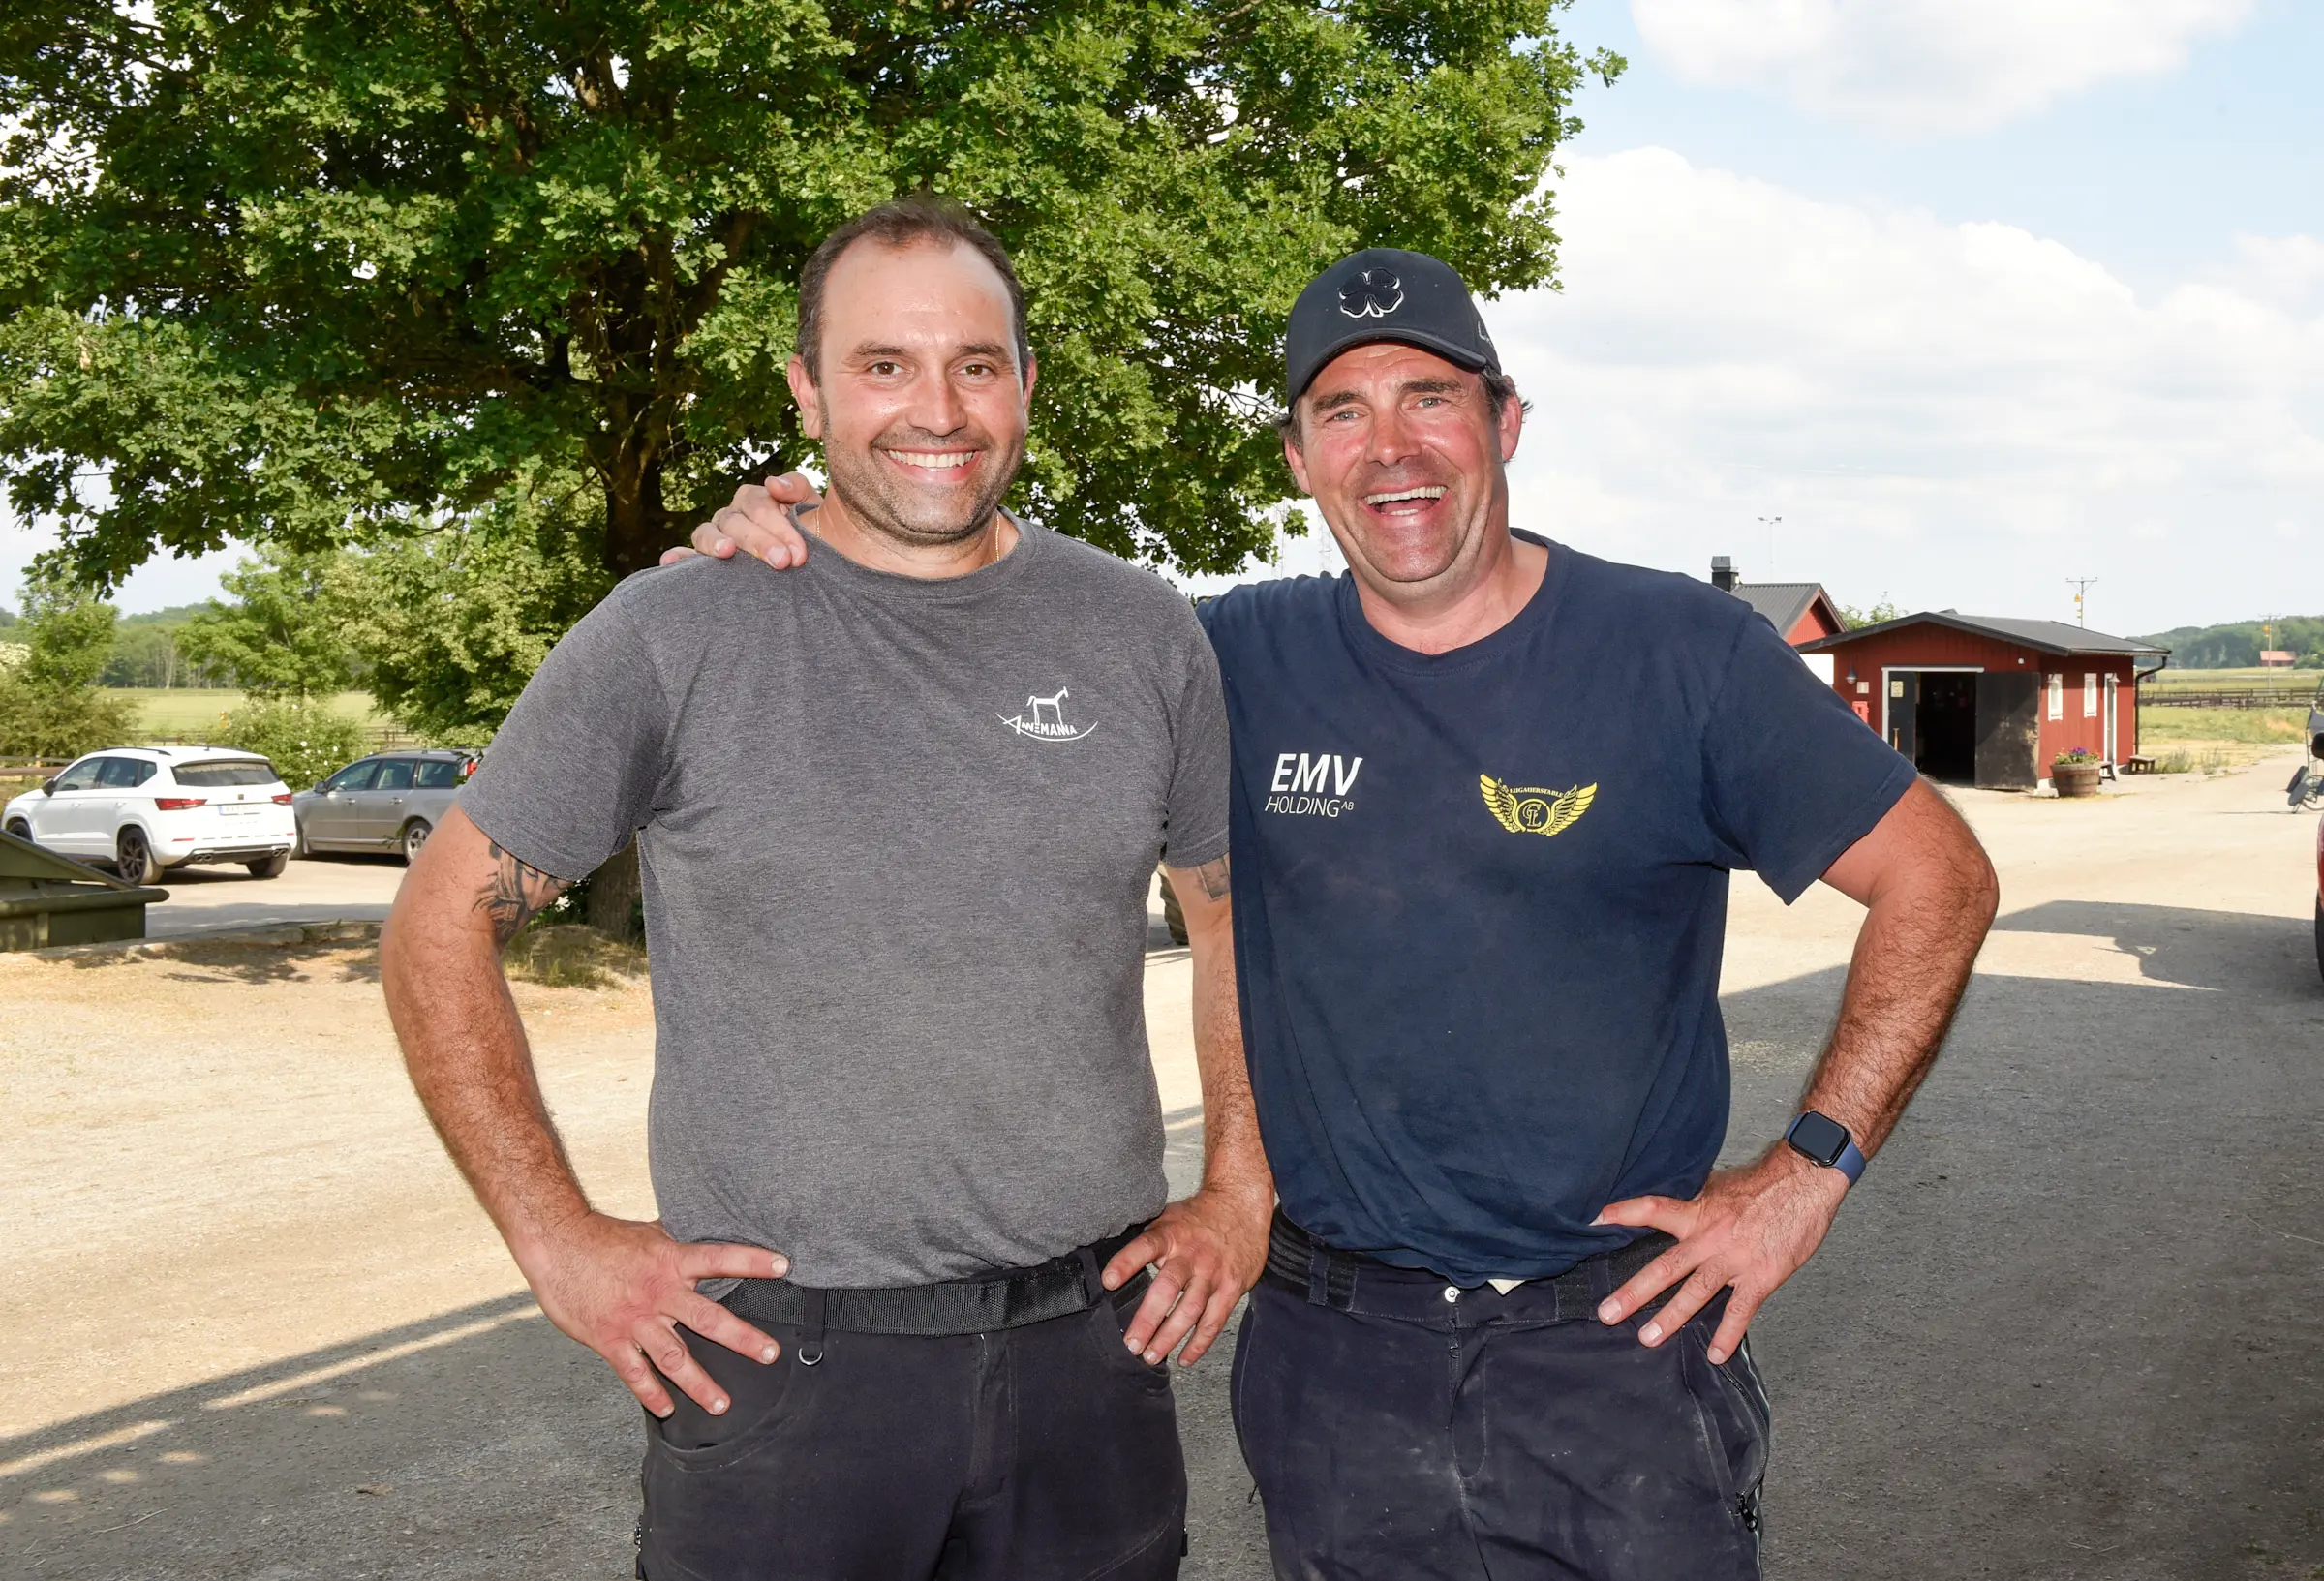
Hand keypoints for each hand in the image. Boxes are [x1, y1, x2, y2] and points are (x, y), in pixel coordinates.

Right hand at [518, 1212, 788, 1417]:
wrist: (557, 1245)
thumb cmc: (604, 1238)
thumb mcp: (650, 1234)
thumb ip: (678, 1245)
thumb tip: (704, 1237)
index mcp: (671, 1261)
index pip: (719, 1258)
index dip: (752, 1261)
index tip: (784, 1265)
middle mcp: (659, 1292)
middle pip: (708, 1318)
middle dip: (742, 1338)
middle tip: (771, 1354)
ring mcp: (635, 1319)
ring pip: (674, 1356)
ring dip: (700, 1383)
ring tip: (723, 1404)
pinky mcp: (610, 1339)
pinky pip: (634, 1373)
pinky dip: (651, 1394)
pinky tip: (666, 1410)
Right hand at [659, 474, 821, 566]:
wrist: (823, 563)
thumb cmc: (817, 536)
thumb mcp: (814, 509)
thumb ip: (798, 488)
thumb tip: (772, 483)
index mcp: (755, 500)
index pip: (758, 505)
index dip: (779, 526)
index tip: (798, 553)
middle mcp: (732, 517)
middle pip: (734, 521)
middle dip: (759, 541)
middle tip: (783, 562)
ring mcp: (717, 538)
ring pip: (706, 533)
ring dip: (715, 542)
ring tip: (728, 552)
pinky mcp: (707, 562)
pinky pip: (687, 557)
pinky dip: (678, 557)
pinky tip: (670, 561)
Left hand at [1100, 1183, 1271, 1367]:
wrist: (1241, 1205)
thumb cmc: (1199, 1216)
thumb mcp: (1169, 1217)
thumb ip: (1148, 1240)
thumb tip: (1111, 1259)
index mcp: (1170, 1235)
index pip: (1144, 1247)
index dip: (1126, 1263)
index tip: (1109, 1281)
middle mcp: (1191, 1255)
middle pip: (1167, 1289)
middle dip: (1147, 1319)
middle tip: (1131, 1344)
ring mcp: (1213, 1273)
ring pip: (1190, 1310)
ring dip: (1169, 1337)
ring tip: (1151, 1357)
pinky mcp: (1231, 1287)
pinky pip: (1214, 1321)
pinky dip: (1199, 1343)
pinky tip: (1184, 1357)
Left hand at [1592, 1148, 1848, 1364]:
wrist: (1804, 1182)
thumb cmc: (1763, 1182)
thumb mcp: (1720, 1184)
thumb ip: (1695, 1199)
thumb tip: (1672, 1199)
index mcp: (1698, 1211)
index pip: (1652, 1209)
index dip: (1623, 1213)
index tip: (1594, 1220)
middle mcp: (1710, 1236)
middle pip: (1665, 1267)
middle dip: (1634, 1292)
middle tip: (1607, 1313)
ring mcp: (1734, 1259)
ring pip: (1696, 1292)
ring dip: (1670, 1317)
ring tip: (1648, 1338)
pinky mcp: (1761, 1276)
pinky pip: (1740, 1310)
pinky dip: (1728, 1335)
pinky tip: (1715, 1354)